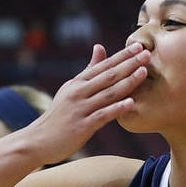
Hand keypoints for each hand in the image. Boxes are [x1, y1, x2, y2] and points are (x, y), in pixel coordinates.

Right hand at [29, 43, 149, 164]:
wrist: (38, 140)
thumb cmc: (59, 115)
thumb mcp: (71, 88)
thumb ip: (89, 70)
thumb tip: (100, 47)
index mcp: (78, 82)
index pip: (103, 65)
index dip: (122, 56)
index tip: (139, 46)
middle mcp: (79, 92)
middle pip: (108, 76)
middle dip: (129, 64)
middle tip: (147, 53)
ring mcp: (80, 109)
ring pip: (108, 93)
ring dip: (127, 82)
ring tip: (144, 72)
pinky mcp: (82, 126)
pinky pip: (102, 115)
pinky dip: (117, 108)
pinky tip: (131, 103)